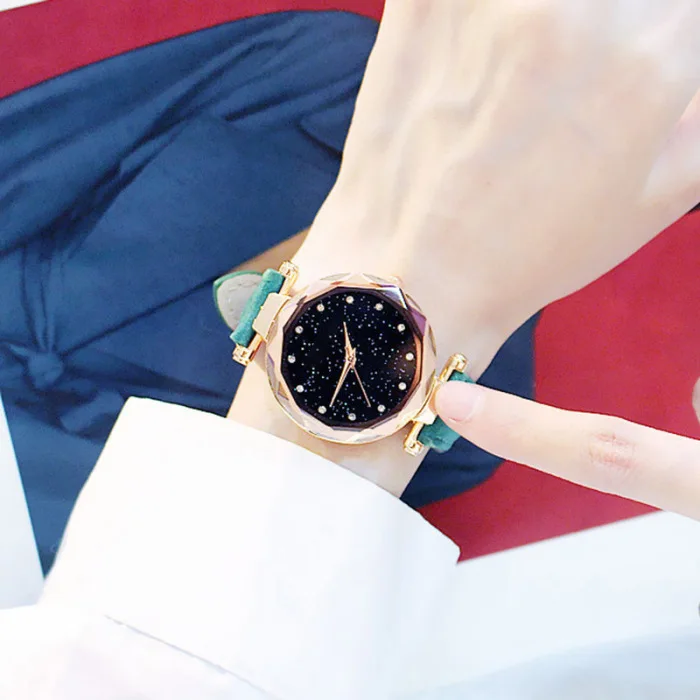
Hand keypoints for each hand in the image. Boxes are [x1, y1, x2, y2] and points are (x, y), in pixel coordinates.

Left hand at [233, 0, 699, 494]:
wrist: (415, 275)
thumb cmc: (530, 255)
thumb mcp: (653, 200)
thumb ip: (699, 122)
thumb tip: (688, 72)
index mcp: (647, 61)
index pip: (678, 9)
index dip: (656, 37)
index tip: (628, 63)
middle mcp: (575, 13)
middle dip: (605, 29)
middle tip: (566, 81)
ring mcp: (491, 0)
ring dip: (540, 22)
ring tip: (517, 79)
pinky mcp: (423, 2)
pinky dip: (475, 12)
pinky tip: (474, 58)